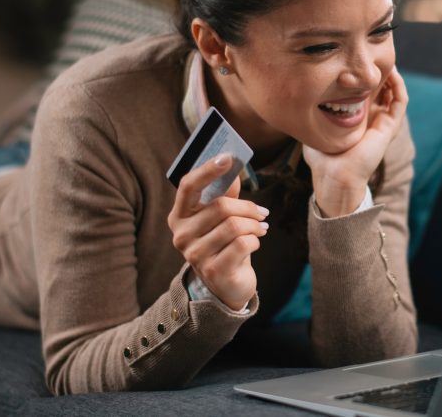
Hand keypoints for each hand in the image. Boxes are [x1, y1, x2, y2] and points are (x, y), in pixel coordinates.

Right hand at [167, 154, 268, 309]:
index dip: (208, 170)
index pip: (188, 186)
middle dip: (248, 208)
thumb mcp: (220, 218)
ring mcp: (195, 255)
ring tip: (260, 228)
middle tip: (262, 212)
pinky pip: (243, 244)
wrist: (226, 285)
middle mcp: (181, 235)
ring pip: (235, 226)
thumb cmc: (223, 243)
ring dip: (254, 225)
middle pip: (221, 207)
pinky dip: (255, 240)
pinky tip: (254, 243)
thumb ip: (223, 193)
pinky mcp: (213, 271)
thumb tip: (232, 166)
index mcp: (179, 216)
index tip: (228, 157)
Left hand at [303, 66, 408, 216]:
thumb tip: (295, 99)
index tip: (354, 59)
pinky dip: (398, 86)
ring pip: (393, 92)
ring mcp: (382, 122)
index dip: (362, 75)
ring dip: (390, 75)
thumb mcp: (315, 128)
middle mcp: (372, 118)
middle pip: (381, 87)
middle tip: (370, 52)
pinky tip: (390, 73)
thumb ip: (310, 114)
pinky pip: (400, 101)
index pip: (365, 90)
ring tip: (383, 58)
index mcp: (357, 118)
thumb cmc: (323, 158)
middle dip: (377, 70)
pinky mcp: (389, 127)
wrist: (335, 175)